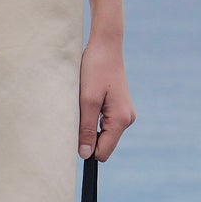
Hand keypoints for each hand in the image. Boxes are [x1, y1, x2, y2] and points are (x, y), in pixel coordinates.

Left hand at [78, 37, 135, 161]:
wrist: (105, 46)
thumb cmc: (95, 70)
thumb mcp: (86, 101)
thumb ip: (86, 129)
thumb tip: (85, 154)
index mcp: (121, 120)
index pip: (103, 152)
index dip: (87, 149)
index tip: (73, 137)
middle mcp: (127, 120)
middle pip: (103, 144)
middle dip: (88, 135)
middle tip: (77, 114)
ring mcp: (125, 114)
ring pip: (103, 134)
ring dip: (89, 124)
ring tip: (84, 104)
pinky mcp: (119, 107)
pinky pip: (104, 123)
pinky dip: (93, 117)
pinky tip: (90, 100)